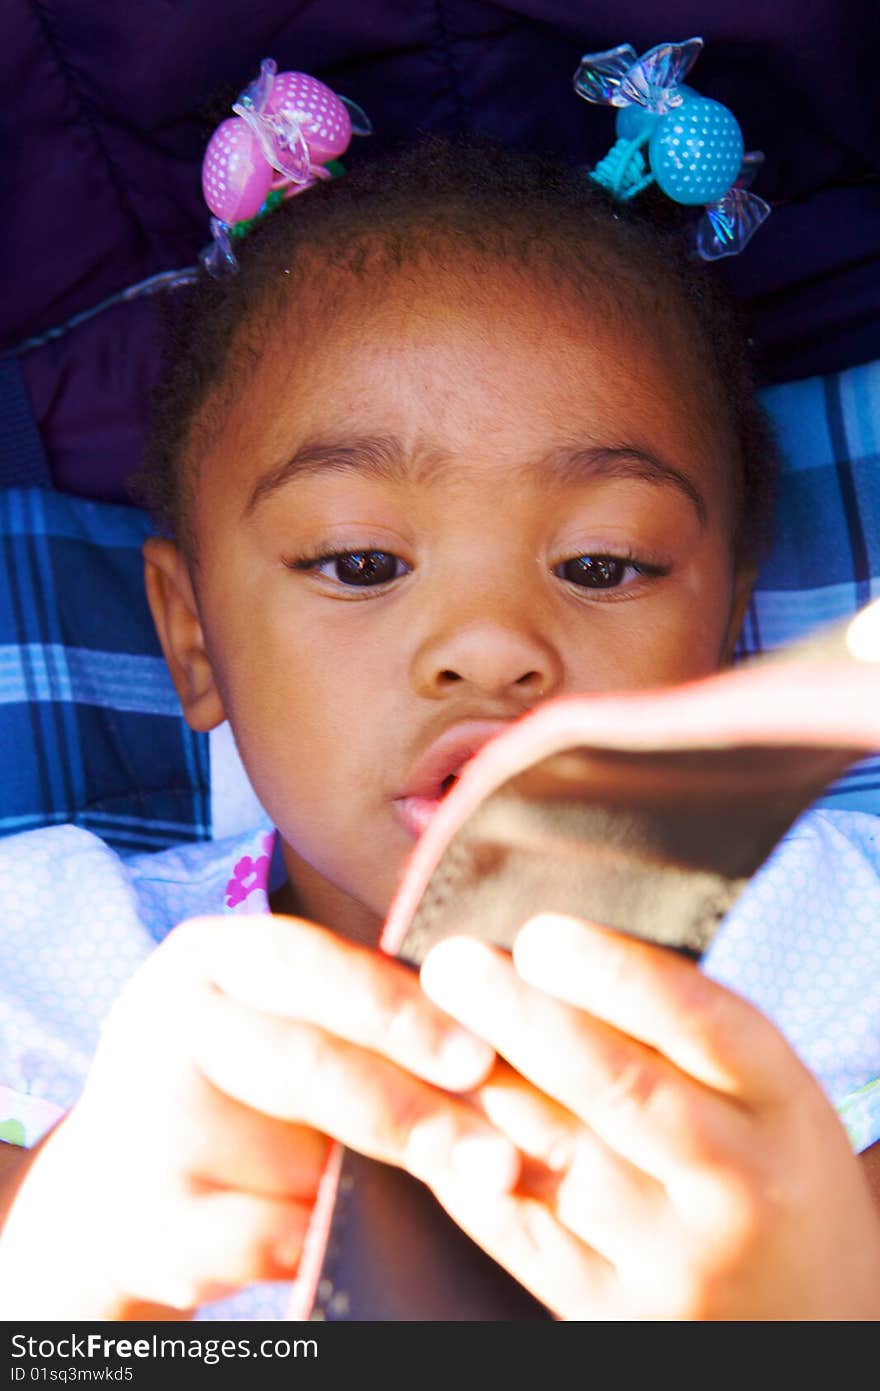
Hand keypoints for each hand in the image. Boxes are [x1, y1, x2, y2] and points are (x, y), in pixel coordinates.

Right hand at [0, 914, 516, 1316]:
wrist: (124, 1181)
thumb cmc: (246, 1081)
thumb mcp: (284, 1017)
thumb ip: (366, 1015)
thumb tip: (501, 1034)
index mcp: (211, 957)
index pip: (312, 968)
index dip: (399, 1011)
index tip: (481, 1055)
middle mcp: (168, 1022)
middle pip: (303, 1064)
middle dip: (412, 1110)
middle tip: (499, 1155)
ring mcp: (143, 1122)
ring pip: (293, 1161)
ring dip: (386, 1182)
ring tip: (465, 1182)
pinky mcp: (145, 1218)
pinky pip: (266, 1238)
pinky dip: (322, 1242)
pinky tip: (352, 1236)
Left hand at [419, 915, 879, 1319]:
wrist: (806, 1321)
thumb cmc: (762, 1168)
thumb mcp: (761, 1094)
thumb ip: (676, 1033)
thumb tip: (542, 951)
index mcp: (780, 1105)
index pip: (695, 1019)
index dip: (609, 970)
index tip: (537, 935)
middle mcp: (737, 1187)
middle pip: (614, 1084)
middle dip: (518, 1014)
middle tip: (450, 964)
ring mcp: (677, 1264)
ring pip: (555, 1157)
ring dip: (479, 1084)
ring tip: (426, 1027)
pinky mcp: (615, 1318)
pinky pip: (520, 1228)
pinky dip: (466, 1165)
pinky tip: (435, 1113)